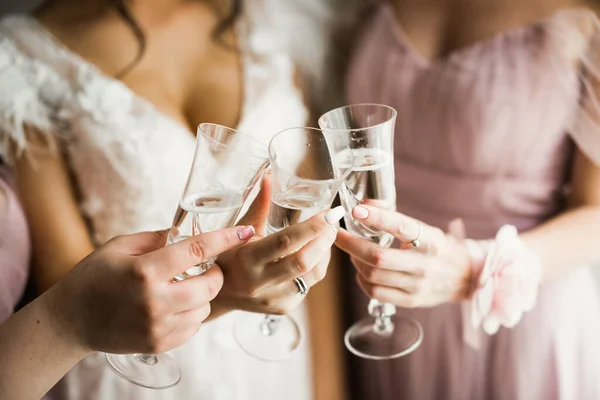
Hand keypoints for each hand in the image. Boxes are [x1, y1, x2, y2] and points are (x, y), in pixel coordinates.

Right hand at [43, 226, 253, 354]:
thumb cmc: (93, 277)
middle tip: (205, 267)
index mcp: (145, 271)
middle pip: (211, 285)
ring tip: (183, 288)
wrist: (70, 321)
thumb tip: (187, 232)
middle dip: (215, 272)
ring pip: (205, 307)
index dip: (226, 238)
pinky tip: (175, 306)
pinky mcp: (159, 344)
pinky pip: (194, 327)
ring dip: (203, 294)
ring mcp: (158, 326)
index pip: (197, 250)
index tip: (245, 231)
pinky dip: (192, 314)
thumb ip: (156, 238)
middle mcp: (155, 301)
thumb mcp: (119, 247)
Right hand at [214, 175, 344, 315]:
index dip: (312, 227)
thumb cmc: (227, 257)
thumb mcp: (236, 232)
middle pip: (304, 261)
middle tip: (332, 223)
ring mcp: (273, 298)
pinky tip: (315, 253)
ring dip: (324, 252)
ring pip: (312, 274)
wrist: (218, 296)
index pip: (285, 242)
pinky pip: (309, 284)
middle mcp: (260, 282)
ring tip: (327, 235)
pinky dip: (317, 266)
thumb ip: (258, 207)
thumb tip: (270, 177)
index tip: (330, 213)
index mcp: (247, 259)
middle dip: (324, 239)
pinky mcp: (283, 307)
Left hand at [335, 204, 471, 307]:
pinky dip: (362, 280)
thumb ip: (394, 216)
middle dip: (351, 244)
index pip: (402, 227)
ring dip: (355, 261)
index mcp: (431, 240)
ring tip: (351, 251)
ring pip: (373, 275)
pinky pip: (376, 292)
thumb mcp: (424, 228)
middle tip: (338, 234)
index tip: (356, 211)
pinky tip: (361, 270)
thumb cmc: (438, 248)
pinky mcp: (411, 301)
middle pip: (378, 257)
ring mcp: (417, 285)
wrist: (465, 278)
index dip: (377, 218)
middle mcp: (425, 264)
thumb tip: (365, 205)